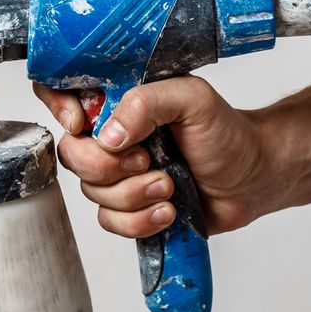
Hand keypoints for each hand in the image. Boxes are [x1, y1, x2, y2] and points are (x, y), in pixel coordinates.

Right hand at [32, 78, 284, 239]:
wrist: (252, 179)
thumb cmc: (226, 133)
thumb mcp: (193, 100)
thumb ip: (148, 103)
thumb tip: (108, 134)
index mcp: (118, 99)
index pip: (60, 90)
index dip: (58, 108)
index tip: (83, 124)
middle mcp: (111, 135)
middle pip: (71, 153)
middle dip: (108, 166)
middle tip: (148, 160)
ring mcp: (118, 173)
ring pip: (92, 192)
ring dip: (134, 195)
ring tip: (170, 185)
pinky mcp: (129, 208)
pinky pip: (109, 222)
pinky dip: (140, 221)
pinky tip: (167, 210)